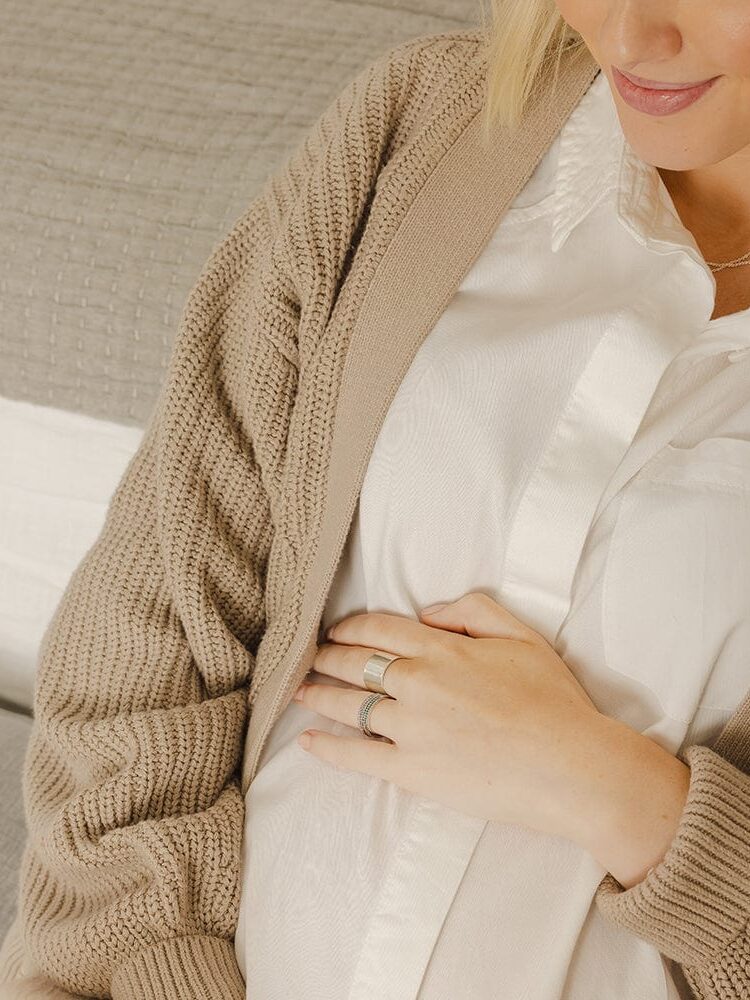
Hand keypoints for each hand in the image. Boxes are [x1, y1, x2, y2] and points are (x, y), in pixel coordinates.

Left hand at [293, 591, 609, 842]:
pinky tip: (308, 740)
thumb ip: (472, 611)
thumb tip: (429, 611)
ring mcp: (411, 729)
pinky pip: (356, 756)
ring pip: (350, 704)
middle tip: (309, 657)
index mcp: (442, 649)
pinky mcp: (412, 770)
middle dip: (327, 656)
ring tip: (299, 690)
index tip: (337, 630)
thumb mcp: (522, 636)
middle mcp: (418, 684)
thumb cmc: (552, 701)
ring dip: (318, 694)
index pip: (379, 628)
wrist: (570, 768)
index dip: (351, 627)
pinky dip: (327, 747)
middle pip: (355, 663)